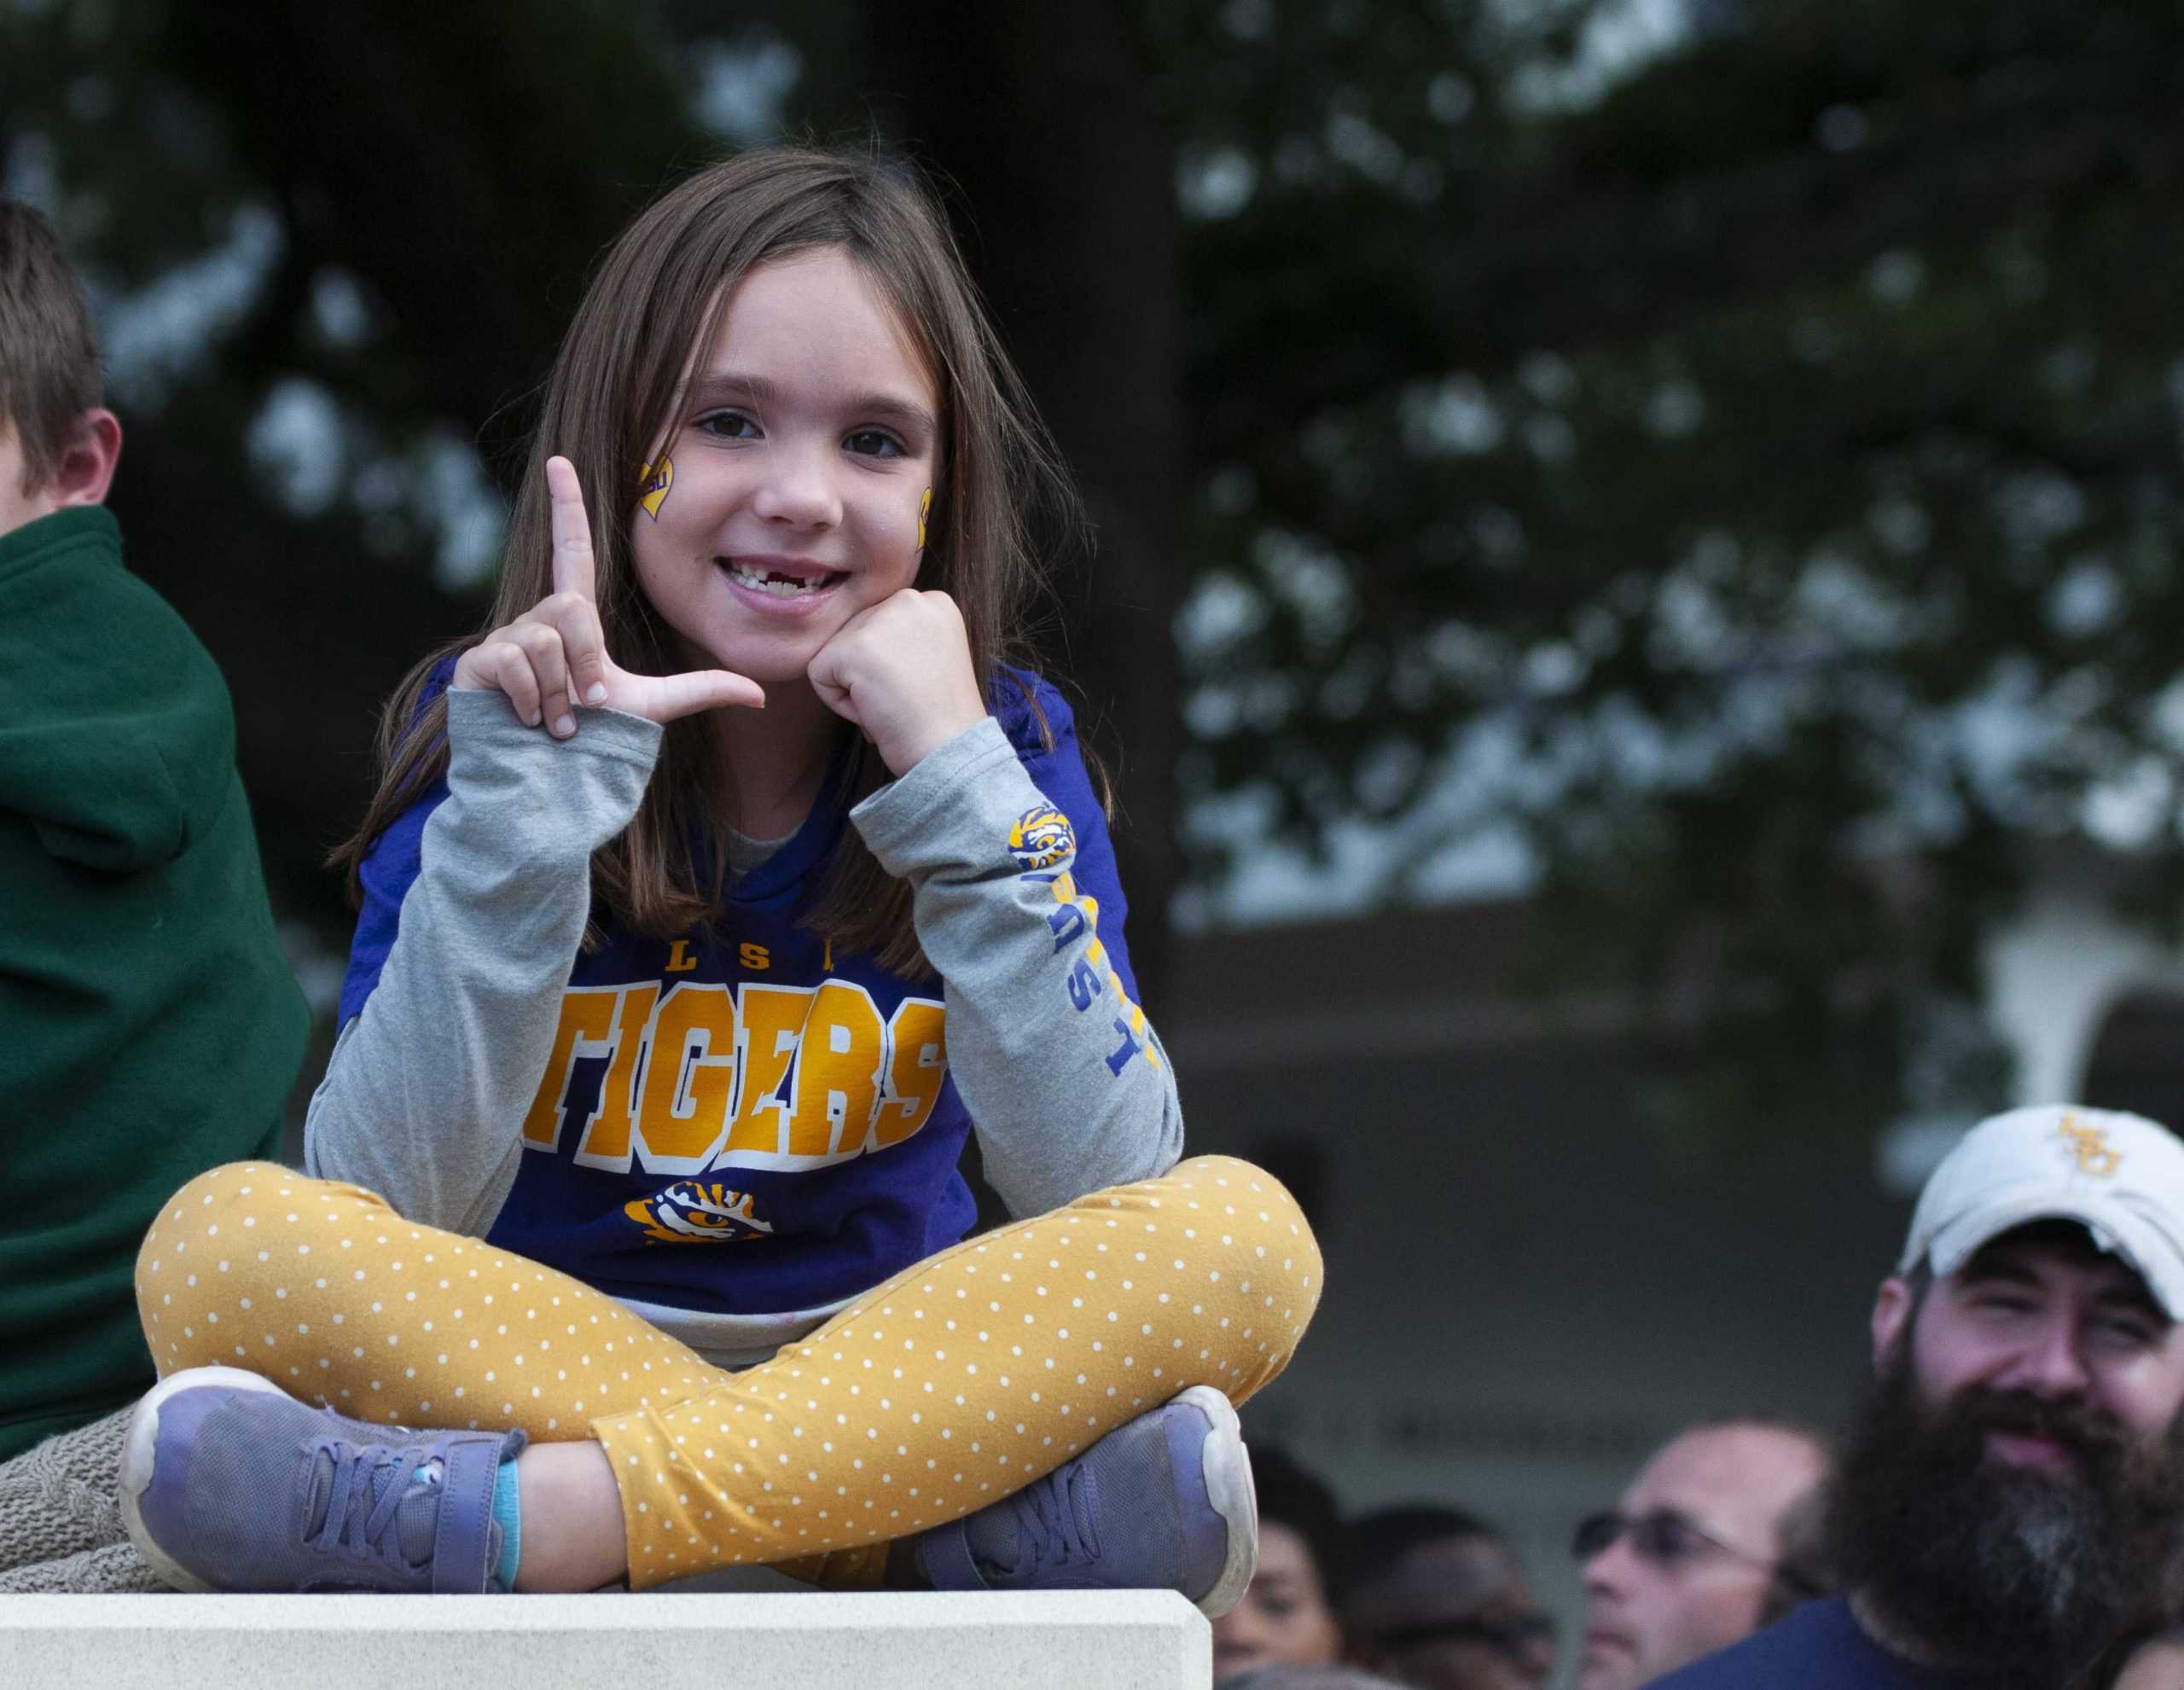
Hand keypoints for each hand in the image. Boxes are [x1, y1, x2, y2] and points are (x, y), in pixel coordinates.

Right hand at [450, 456, 763, 732]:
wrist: (552, 777)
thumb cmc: (597, 738)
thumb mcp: (654, 707)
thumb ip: (702, 691)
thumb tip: (761, 695)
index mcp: (576, 619)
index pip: (572, 549)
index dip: (567, 506)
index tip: (560, 461)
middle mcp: (539, 619)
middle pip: (571, 607)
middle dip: (586, 662)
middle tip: (588, 705)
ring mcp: (507, 639)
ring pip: (545, 639)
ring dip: (561, 693)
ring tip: (557, 721)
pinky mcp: (480, 663)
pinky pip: (516, 661)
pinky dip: (532, 699)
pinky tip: (528, 721)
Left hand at [807, 589, 986, 775]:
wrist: (951, 749)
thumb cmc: (942, 719)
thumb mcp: (932, 658)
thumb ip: (899, 639)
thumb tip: (854, 644)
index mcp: (933, 601)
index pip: (878, 624)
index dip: (890, 664)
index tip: (919, 686)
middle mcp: (909, 599)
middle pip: (854, 634)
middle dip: (869, 674)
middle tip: (905, 699)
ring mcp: (881, 620)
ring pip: (834, 653)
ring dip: (855, 688)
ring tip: (893, 704)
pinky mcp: (853, 647)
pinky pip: (819, 675)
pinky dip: (840, 704)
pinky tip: (877, 710)